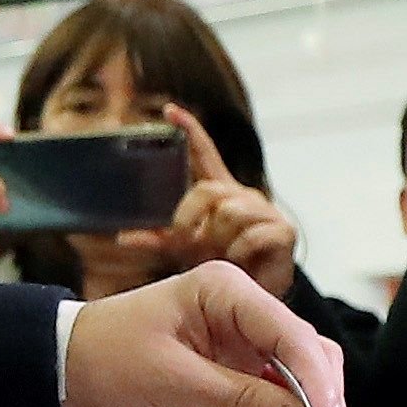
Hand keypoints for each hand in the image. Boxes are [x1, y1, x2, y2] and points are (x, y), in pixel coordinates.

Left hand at [63, 261, 350, 406]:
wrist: (63, 368)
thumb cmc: (106, 359)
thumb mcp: (176, 383)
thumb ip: (245, 402)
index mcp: (226, 291)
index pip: (292, 336)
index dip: (319, 385)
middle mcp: (241, 307)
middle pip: (307, 353)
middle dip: (323, 404)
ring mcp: (239, 336)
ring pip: (298, 374)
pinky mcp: (232, 363)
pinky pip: (273, 390)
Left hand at [150, 102, 297, 296]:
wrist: (250, 295)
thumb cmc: (221, 266)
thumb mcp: (183, 250)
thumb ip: (157, 239)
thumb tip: (122, 237)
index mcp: (221, 193)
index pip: (205, 154)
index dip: (190, 130)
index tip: (169, 111)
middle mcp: (244, 195)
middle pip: (209, 190)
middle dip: (191, 218)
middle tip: (189, 240)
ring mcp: (266, 211)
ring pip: (231, 212)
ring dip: (221, 241)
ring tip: (225, 255)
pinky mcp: (284, 231)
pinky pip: (253, 236)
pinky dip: (241, 253)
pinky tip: (242, 261)